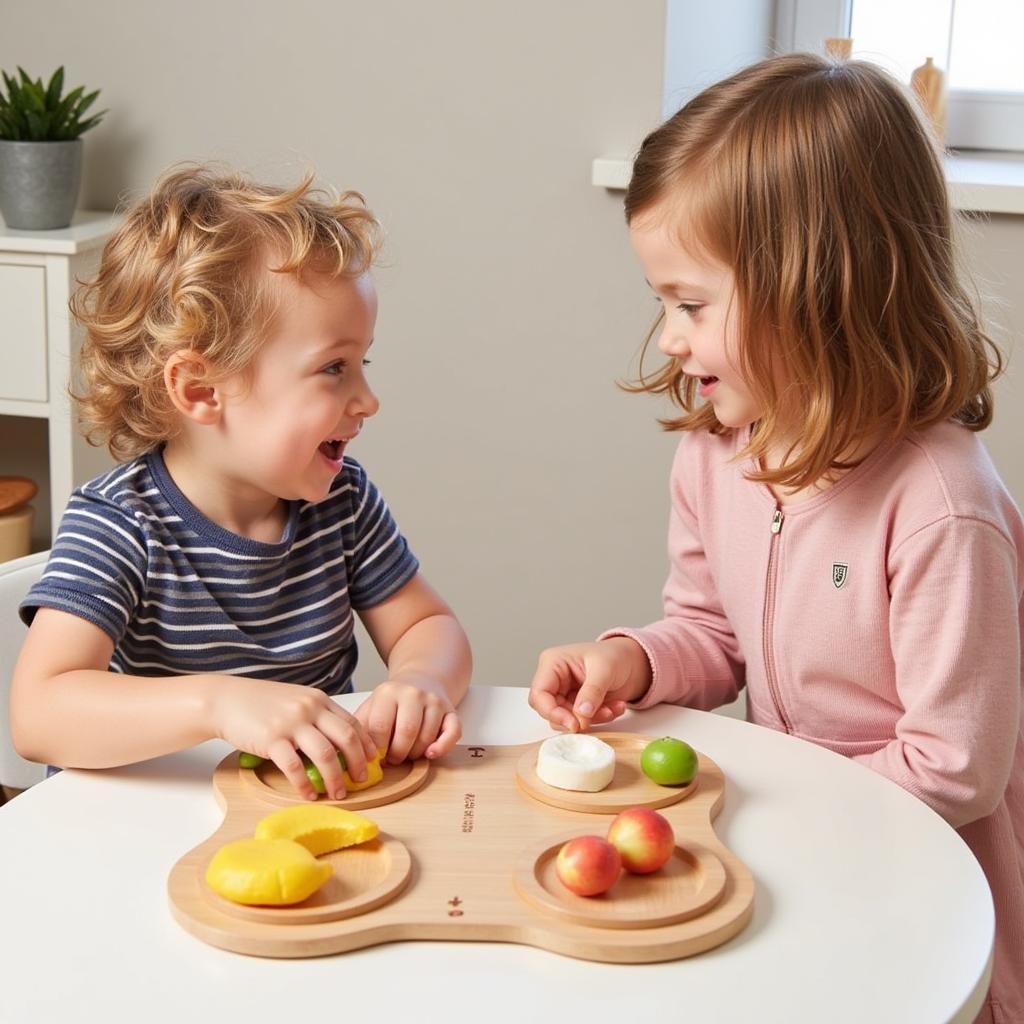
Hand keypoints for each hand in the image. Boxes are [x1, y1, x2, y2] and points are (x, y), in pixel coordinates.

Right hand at [208, 677, 377, 800]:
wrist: (226, 699)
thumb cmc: (261, 703)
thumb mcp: (297, 700)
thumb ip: (317, 715)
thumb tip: (339, 743)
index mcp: (319, 699)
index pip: (352, 722)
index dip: (365, 744)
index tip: (372, 760)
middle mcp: (309, 708)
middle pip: (345, 738)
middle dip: (358, 762)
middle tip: (361, 780)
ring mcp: (291, 723)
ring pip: (325, 754)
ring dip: (335, 778)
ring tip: (338, 793)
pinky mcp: (272, 739)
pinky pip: (295, 766)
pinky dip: (304, 784)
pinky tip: (308, 795)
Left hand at [355, 678, 460, 763]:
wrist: (421, 679)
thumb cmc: (393, 701)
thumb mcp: (372, 706)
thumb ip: (360, 727)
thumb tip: (350, 754)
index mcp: (388, 692)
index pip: (380, 727)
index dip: (376, 749)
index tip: (374, 757)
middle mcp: (413, 693)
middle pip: (406, 732)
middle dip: (397, 754)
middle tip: (392, 760)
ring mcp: (434, 701)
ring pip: (427, 736)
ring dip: (416, 754)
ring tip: (407, 753)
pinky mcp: (451, 710)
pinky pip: (453, 732)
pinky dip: (442, 747)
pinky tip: (431, 754)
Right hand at [529, 638, 651, 731]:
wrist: (632, 663)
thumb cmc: (615, 655)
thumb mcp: (605, 669)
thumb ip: (592, 691)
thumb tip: (581, 713)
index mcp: (553, 663)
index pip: (539, 694)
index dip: (552, 712)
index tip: (574, 724)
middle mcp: (555, 680)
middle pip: (550, 710)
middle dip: (575, 718)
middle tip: (596, 718)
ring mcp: (565, 694)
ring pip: (566, 719)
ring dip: (591, 720)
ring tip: (612, 709)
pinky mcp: (576, 706)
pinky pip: (581, 721)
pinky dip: (599, 719)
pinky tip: (615, 707)